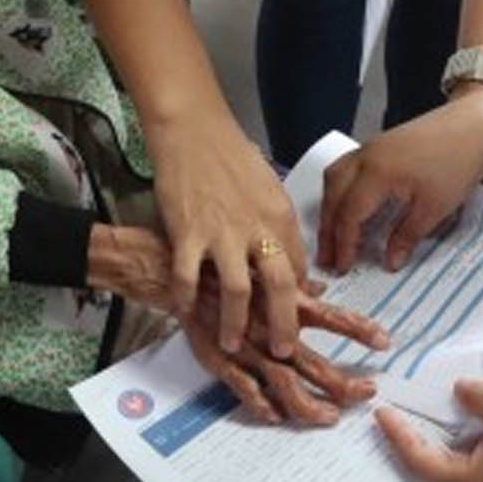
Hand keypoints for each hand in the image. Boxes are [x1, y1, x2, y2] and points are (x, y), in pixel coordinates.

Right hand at [151, 119, 308, 357]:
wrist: (193, 130)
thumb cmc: (231, 157)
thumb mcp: (268, 190)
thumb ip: (279, 229)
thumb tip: (295, 263)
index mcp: (280, 217)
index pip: (296, 268)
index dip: (296, 299)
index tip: (293, 318)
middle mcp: (256, 228)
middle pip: (279, 288)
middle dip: (282, 326)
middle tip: (282, 351)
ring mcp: (221, 232)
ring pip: (237, 291)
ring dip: (235, 324)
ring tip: (231, 343)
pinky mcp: (187, 232)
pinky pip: (188, 277)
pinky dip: (187, 300)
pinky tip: (185, 312)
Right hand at [179, 280, 389, 425]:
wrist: (172, 271)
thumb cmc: (219, 270)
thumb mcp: (259, 274)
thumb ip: (292, 287)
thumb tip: (320, 289)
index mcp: (282, 303)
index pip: (330, 316)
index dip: (358, 328)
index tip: (385, 341)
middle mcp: (269, 326)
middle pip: (313, 360)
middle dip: (342, 381)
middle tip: (367, 392)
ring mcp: (246, 346)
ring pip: (284, 382)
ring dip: (309, 404)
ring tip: (331, 417)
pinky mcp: (220, 359)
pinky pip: (244, 388)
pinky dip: (260, 404)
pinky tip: (275, 417)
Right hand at [317, 95, 482, 272]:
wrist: (477, 125)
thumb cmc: (458, 161)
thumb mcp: (435, 208)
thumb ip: (407, 236)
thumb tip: (390, 260)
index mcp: (376, 173)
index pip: (349, 214)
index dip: (343, 243)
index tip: (342, 265)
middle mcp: (366, 157)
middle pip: (333, 196)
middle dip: (328, 229)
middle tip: (327, 256)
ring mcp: (371, 147)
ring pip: (334, 178)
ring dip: (330, 206)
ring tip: (333, 231)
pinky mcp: (380, 143)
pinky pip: (347, 167)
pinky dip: (341, 189)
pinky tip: (350, 202)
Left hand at [377, 380, 482, 481]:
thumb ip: (478, 397)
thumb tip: (460, 390)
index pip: (418, 458)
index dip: (397, 433)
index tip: (381, 412)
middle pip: (445, 462)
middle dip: (436, 431)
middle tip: (421, 405)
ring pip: (476, 458)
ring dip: (475, 428)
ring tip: (481, 397)